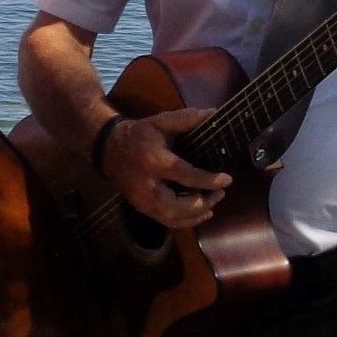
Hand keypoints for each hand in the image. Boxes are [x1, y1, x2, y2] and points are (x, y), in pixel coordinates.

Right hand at [102, 109, 230, 228]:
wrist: (109, 149)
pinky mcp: (142, 208)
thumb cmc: (139, 134)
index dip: (208, 180)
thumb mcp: (161, 121)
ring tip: (213, 203)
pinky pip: (167, 222)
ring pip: (173, 218)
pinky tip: (201, 213)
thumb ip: (188, 119)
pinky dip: (186, 221)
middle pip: (178, 205)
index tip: (227, 179)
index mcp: (153, 160)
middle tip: (220, 193)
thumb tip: (214, 114)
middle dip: (204, 202)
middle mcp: (147, 185)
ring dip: (197, 214)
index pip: (184, 175)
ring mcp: (142, 201)